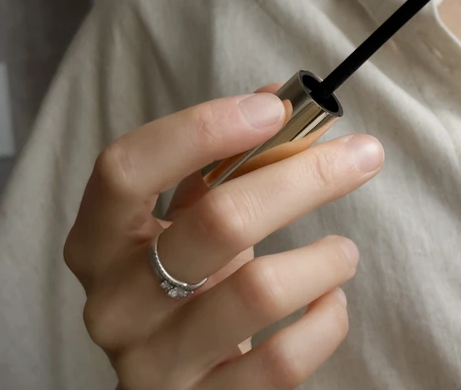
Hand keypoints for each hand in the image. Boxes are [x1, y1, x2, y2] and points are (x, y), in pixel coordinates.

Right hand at [63, 85, 384, 388]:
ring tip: (343, 251)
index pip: (126, 168)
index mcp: (98, 240)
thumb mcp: (187, 221)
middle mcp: (115, 303)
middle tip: (362, 156)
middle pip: (217, 220)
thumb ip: (224, 160)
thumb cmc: (183, 286)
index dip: (200, 129)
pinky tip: (330, 302)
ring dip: (324, 258)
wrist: (175, 388)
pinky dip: (326, 322)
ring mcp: (154, 362)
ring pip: (259, 291)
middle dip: (304, 178)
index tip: (272, 110)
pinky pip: (283, 361)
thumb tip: (284, 100)